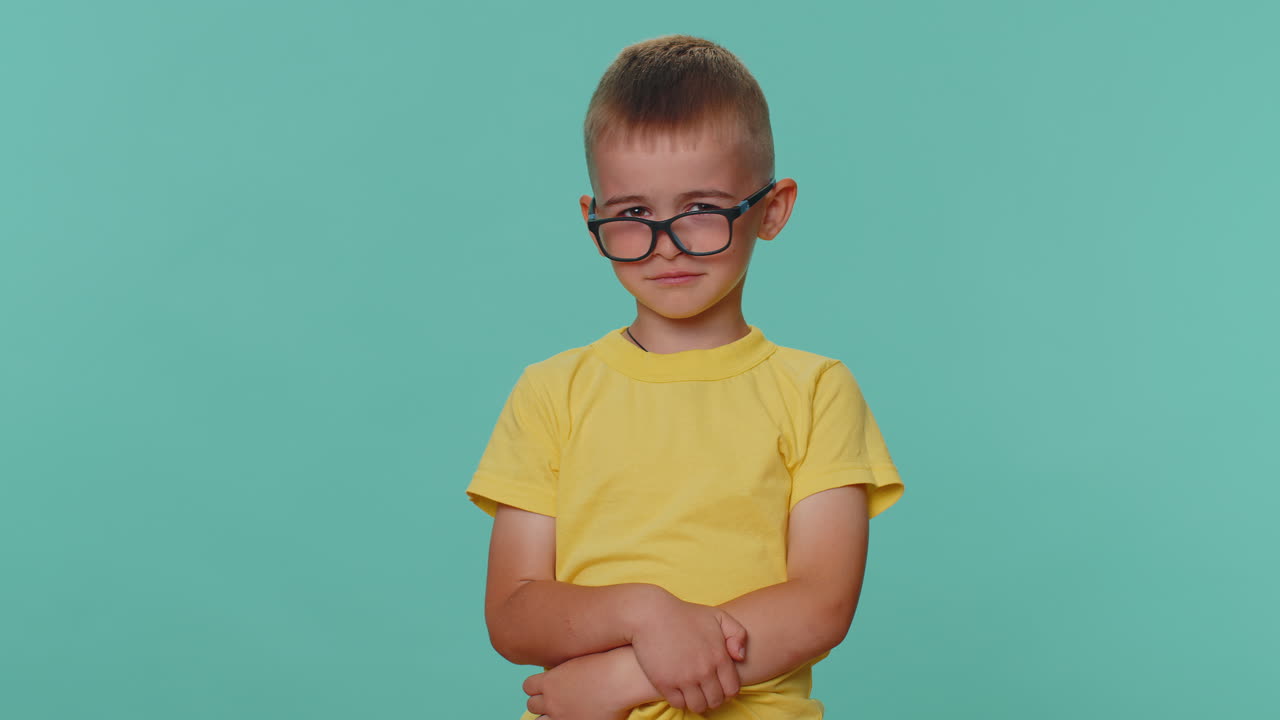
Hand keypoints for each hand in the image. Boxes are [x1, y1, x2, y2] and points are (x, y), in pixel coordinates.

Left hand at [523, 651, 630, 719]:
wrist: (624, 678)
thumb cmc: (609, 662)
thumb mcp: (580, 657)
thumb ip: (566, 666)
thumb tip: (563, 667)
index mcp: (550, 681)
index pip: (528, 686)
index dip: (537, 686)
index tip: (547, 685)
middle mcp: (552, 701)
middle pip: (532, 705)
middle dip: (542, 702)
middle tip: (556, 699)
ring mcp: (562, 717)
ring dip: (550, 716)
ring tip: (564, 710)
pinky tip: (578, 714)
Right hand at [629, 593, 747, 713]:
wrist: (651, 614)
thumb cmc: (685, 614)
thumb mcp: (718, 616)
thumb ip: (738, 634)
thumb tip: (740, 658)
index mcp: (719, 657)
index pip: (732, 689)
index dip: (727, 690)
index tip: (719, 685)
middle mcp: (704, 670)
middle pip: (716, 701)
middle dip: (712, 698)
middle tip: (704, 690)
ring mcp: (684, 678)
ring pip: (698, 706)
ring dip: (697, 702)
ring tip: (692, 692)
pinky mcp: (665, 683)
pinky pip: (678, 704)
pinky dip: (680, 700)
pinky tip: (678, 689)